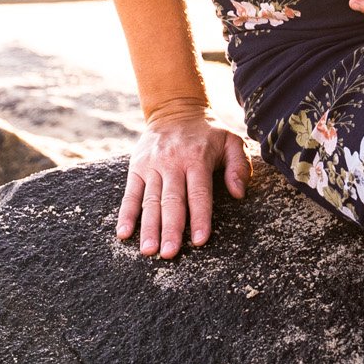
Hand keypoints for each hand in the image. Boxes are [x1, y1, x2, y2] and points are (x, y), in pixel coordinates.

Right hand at [117, 101, 249, 258]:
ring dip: (148, 228)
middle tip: (169, 254)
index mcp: (197, 159)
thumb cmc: (208, 132)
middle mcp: (172, 163)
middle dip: (171, 229)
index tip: (200, 241)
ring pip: (150, 201)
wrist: (174, 109)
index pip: (199, 193)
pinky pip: (130, 194)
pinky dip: (126, 214)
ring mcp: (152, 166)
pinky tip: (124, 233)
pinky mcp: (136, 168)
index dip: (200, 218)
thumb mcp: (231, 141)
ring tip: (148, 251)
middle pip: (172, 201)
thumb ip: (239, 166)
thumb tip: (239, 193)